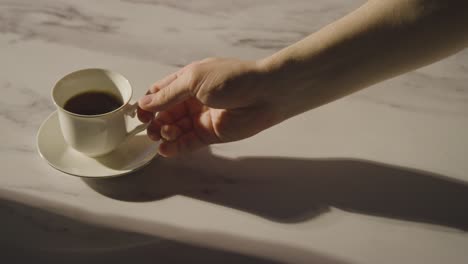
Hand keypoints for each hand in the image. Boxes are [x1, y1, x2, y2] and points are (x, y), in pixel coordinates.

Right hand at [137, 58, 279, 156]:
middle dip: (155, 121)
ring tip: (163, 135)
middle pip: (165, 113)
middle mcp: (193, 99)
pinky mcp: (210, 135)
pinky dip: (175, 147)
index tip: (140, 114)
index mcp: (188, 81)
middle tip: (151, 128)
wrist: (264, 94)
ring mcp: (201, 118)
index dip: (148, 104)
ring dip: (164, 134)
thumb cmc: (231, 79)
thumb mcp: (194, 79)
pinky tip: (165, 149)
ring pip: (175, 129)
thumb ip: (169, 94)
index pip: (161, 93)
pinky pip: (188, 143)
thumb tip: (144, 104)